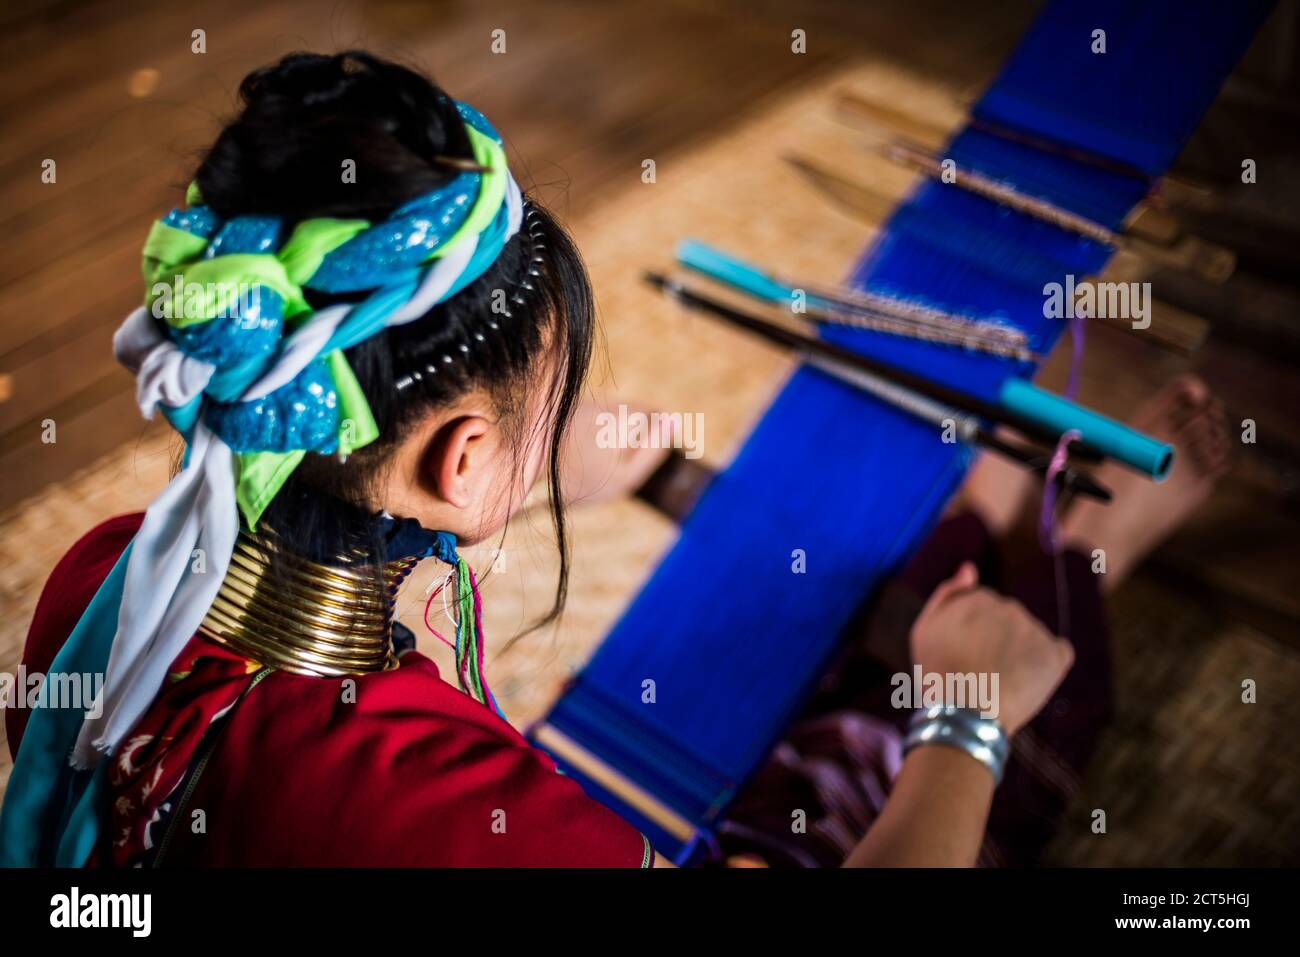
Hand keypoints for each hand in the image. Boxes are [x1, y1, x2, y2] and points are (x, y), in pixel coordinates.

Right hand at [908, 562, 1073, 734]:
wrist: (966, 713)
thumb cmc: (939, 673)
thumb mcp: (925, 629)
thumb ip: (948, 594)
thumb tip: (970, 568)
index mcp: (979, 598)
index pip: (983, 609)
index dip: (973, 634)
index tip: (964, 656)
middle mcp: (1010, 607)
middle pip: (1008, 621)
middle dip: (997, 640)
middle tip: (980, 671)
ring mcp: (1035, 630)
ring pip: (1030, 637)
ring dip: (1020, 652)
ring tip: (1001, 681)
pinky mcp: (1056, 655)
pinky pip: (1056, 653)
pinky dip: (1046, 665)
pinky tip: (1028, 680)